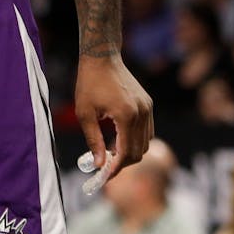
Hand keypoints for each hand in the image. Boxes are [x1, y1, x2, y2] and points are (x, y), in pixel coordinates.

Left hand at [74, 53, 153, 183]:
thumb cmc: (89, 83)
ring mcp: (148, 108)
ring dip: (130, 152)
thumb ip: (93, 140)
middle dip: (123, 163)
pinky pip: (147, 130)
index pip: (126, 152)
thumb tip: (98, 165)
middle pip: (139, 151)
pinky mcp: (148, 104)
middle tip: (106, 167)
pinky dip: (135, 140)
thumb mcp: (84, 113)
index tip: (104, 176)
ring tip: (110, 153)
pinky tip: (119, 139)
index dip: (116, 168)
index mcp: (126, 115)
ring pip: (146, 142)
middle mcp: (142, 113)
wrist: (102, 57)